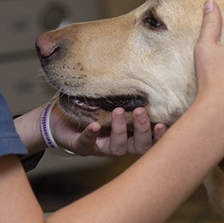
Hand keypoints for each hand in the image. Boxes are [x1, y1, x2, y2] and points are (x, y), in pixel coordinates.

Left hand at [49, 103, 166, 156]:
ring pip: (117, 148)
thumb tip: (148, 75)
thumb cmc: (93, 109)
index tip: (163, 123)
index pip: (151, 140)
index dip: (159, 136)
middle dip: (142, 131)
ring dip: (119, 130)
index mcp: (131, 135)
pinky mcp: (81, 146)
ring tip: (118, 111)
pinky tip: (94, 126)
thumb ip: (129, 96)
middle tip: (140, 112)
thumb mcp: (114, 101)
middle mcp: (119, 144)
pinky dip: (91, 135)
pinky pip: (87, 143)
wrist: (60, 121)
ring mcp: (101, 147)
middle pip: (139, 147)